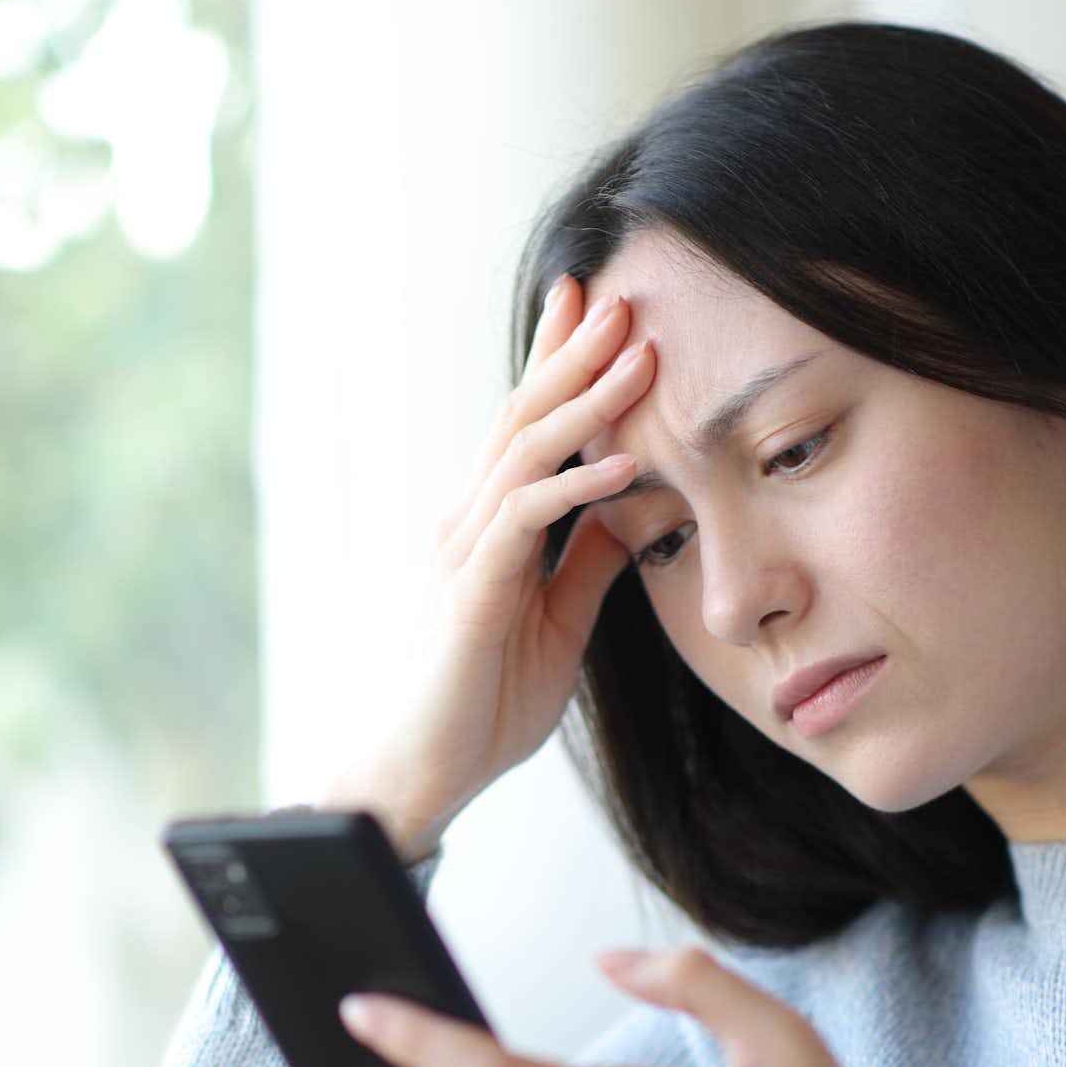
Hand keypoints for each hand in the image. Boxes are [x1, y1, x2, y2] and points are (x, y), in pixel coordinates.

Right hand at [324, 276, 656, 862]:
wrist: (423, 772)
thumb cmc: (482, 702)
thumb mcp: (559, 621)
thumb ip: (588, 561)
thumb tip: (633, 507)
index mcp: (489, 524)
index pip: (527, 425)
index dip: (559, 362)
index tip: (600, 306)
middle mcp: (469, 521)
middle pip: (523, 416)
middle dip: (573, 353)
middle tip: (623, 294)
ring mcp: (465, 551)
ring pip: (526, 452)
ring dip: (587, 400)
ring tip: (641, 355)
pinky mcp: (470, 591)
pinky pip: (526, 521)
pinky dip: (577, 486)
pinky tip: (626, 463)